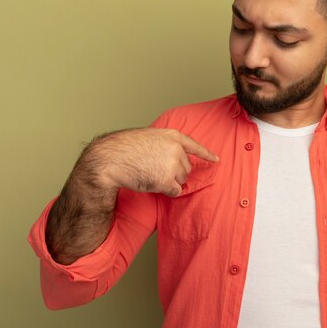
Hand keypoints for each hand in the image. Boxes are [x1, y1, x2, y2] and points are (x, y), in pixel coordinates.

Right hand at [84, 128, 218, 196]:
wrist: (110, 158)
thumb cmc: (123, 148)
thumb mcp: (147, 136)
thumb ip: (163, 143)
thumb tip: (174, 155)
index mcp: (172, 135)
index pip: (195, 145)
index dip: (206, 154)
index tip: (216, 159)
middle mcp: (176, 149)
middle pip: (187, 168)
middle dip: (175, 172)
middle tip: (155, 170)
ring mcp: (172, 164)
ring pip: (181, 180)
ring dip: (169, 182)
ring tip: (150, 174)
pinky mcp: (167, 180)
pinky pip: (175, 191)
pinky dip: (167, 191)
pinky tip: (153, 184)